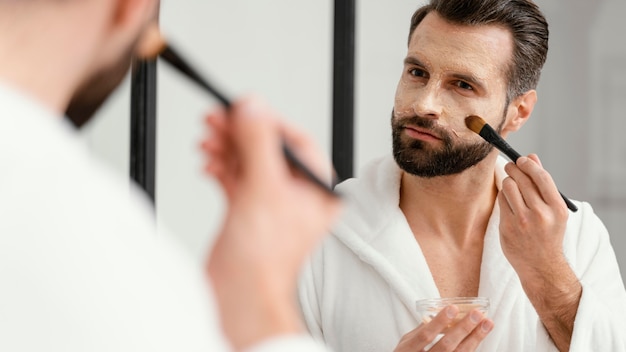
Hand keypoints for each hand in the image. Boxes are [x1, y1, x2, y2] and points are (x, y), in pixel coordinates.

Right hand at [201, 95, 341, 349]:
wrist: (240, 296)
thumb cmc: (263, 258)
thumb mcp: (263, 188)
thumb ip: (258, 142)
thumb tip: (252, 107)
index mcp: (316, 189)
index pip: (295, 141)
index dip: (267, 121)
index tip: (242, 107)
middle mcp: (298, 195)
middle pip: (268, 149)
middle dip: (239, 133)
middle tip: (215, 119)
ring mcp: (273, 205)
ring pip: (249, 163)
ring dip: (226, 149)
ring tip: (207, 140)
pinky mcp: (250, 214)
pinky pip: (236, 180)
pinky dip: (221, 169)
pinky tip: (208, 164)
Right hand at [394, 306, 492, 351]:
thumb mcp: (406, 343)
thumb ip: (420, 330)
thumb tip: (439, 312)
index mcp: (408, 350)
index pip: (425, 335)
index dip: (439, 322)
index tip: (453, 308)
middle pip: (446, 346)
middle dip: (463, 329)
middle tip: (477, 314)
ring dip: (475, 338)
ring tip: (487, 324)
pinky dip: (472, 347)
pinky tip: (479, 336)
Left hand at [497, 154, 568, 273]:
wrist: (541, 265)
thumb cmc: (548, 233)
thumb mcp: (553, 210)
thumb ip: (542, 184)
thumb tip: (532, 157)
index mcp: (557, 208)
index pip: (541, 177)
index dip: (529, 164)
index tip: (522, 160)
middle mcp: (541, 214)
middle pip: (521, 180)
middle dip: (514, 169)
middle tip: (511, 167)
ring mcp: (522, 221)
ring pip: (508, 187)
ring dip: (508, 182)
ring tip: (511, 185)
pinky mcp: (507, 227)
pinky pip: (501, 201)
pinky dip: (503, 197)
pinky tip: (508, 200)